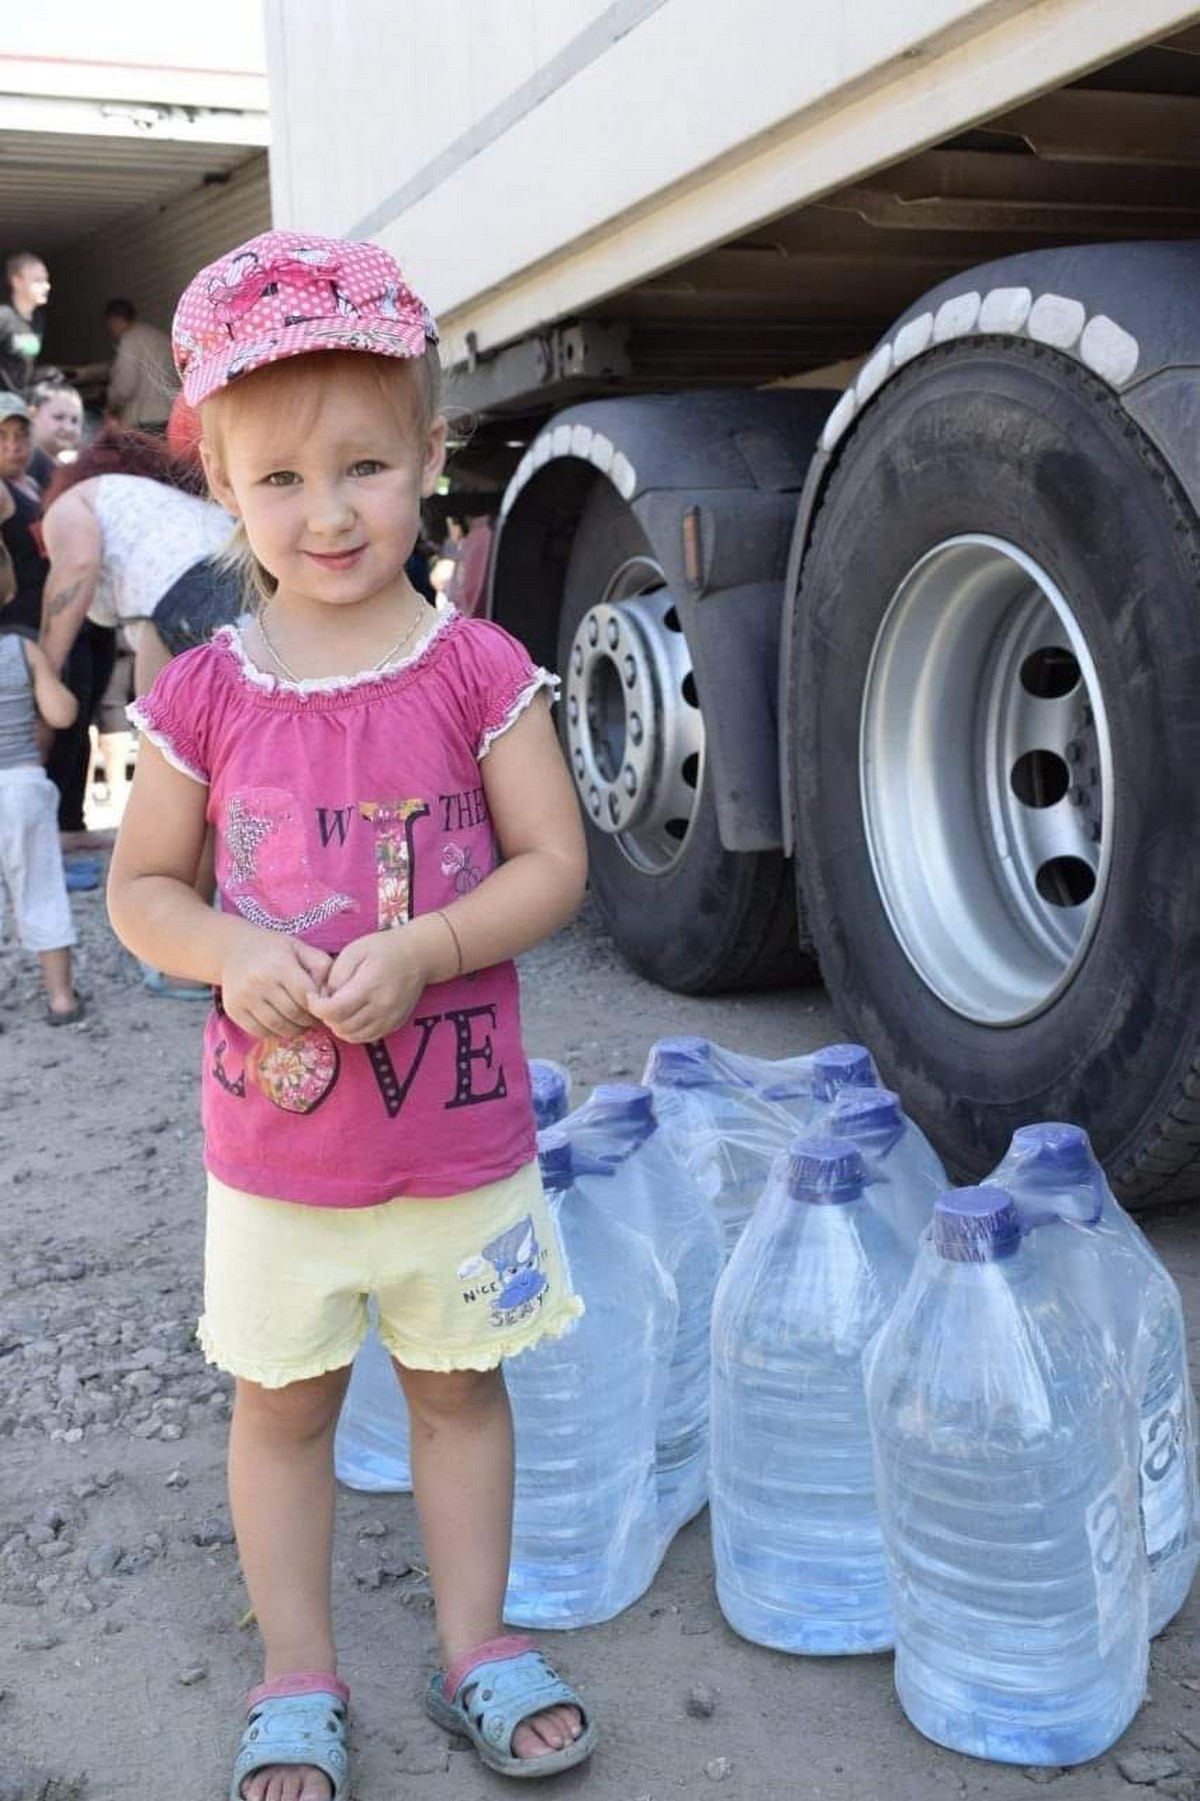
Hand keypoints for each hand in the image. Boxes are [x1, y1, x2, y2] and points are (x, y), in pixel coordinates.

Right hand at [218, 930, 333, 1038]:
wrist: (234, 949)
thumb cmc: (274, 950)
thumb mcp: (300, 948)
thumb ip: (321, 967)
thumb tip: (330, 995)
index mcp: (279, 966)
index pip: (306, 996)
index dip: (318, 1007)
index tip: (323, 1008)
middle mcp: (259, 982)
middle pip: (293, 1014)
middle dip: (309, 1021)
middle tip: (315, 1020)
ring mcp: (244, 998)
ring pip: (278, 1026)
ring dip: (295, 1030)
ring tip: (301, 1024)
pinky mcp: (233, 1010)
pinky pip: (260, 1031)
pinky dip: (275, 1033)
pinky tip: (283, 1025)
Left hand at [308, 927, 433, 1043]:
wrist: (418, 956)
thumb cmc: (383, 949)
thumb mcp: (354, 951)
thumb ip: (335, 976)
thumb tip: (323, 997)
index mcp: (370, 986)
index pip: (334, 1010)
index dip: (316, 1006)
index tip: (314, 996)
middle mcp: (382, 1007)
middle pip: (341, 1026)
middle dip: (326, 1016)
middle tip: (326, 1000)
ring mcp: (389, 1019)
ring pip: (352, 1036)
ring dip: (338, 1025)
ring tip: (338, 1008)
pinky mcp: (394, 1025)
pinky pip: (366, 1037)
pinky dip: (353, 1031)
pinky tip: (352, 1015)